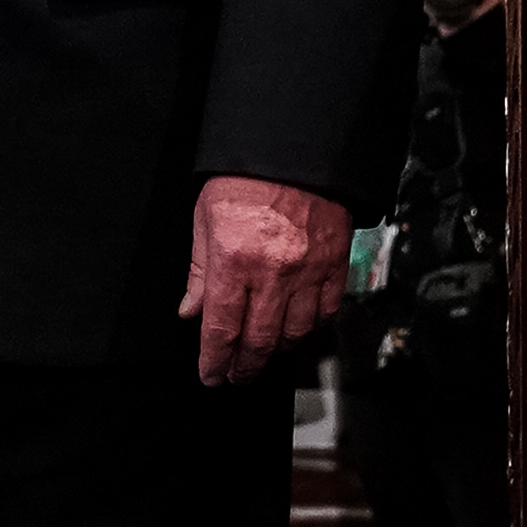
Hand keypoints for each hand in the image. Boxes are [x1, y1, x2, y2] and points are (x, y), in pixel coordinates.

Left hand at [181, 172, 352, 386]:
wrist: (294, 150)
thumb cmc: (245, 180)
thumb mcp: (205, 220)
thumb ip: (200, 273)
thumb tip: (191, 311)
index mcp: (235, 261)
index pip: (222, 329)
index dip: (215, 361)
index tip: (211, 376)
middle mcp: (274, 272)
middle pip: (260, 341)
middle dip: (245, 367)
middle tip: (235, 376)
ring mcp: (309, 271)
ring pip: (296, 333)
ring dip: (277, 353)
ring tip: (263, 356)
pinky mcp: (336, 264)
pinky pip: (327, 311)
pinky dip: (311, 328)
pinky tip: (297, 331)